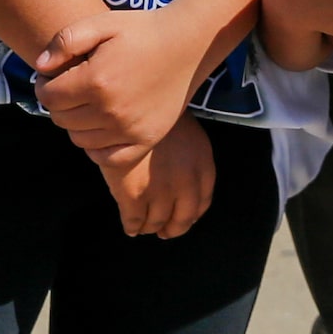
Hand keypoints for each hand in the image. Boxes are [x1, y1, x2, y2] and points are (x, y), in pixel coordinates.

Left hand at [32, 8, 210, 168]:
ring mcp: (129, 129)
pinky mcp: (146, 140)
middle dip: (58, 103)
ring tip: (85, 104)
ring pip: (80, 140)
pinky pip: (108, 158)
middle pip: (61, 120)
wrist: (187, 44)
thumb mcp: (102, 23)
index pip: (48, 97)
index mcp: (96, 80)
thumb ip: (65, 40)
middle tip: (68, 88)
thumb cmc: (142, 30)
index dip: (43, 85)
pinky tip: (100, 128)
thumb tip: (40, 66)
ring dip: (75, 124)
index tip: (51, 76)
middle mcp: (111, 110)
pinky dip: (97, 148)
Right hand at [95, 114, 216, 239]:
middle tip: (164, 232)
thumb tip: (185, 188)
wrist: (130, 101)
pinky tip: (130, 227)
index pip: (202, 202)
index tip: (183, 218)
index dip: (191, 215)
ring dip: (150, 227)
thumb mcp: (186, 132)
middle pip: (182, 219)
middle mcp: (186, 183)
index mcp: (202, 166)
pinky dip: (132, 226)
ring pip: (156, 222)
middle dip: (172, 228)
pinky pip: (133, 221)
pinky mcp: (132, 194)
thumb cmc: (156, 111)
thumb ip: (190, 160)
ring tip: (145, 227)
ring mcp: (159, 190)